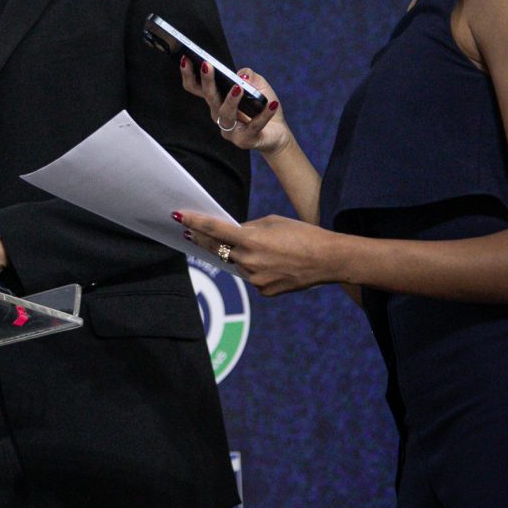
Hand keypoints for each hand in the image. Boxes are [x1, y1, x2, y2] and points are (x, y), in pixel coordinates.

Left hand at [173, 210, 347, 295]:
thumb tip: (232, 233)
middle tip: (189, 232)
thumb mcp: (273, 222)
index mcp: (251, 240)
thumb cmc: (302, 235)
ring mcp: (255, 279)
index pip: (214, 230)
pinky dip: (252, 267)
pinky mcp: (264, 290)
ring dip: (231, 254)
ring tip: (235, 244)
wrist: (327, 260)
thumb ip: (249, 228)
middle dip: (202, 240)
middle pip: (217, 249)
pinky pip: (250, 276)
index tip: (179, 217)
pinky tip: (267, 261)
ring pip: (235, 264)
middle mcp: (249, 261)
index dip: (195, 222)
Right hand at [178, 59, 290, 156]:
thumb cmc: (261, 106)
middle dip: (207, 81)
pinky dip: (264, 114)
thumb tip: (241, 76)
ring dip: (231, 100)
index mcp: (216, 100)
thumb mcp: (257, 84)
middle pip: (209, 97)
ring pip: (225, 114)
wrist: (277, 131)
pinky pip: (254, 126)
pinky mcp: (245, 140)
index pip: (196, 87)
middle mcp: (218, 115)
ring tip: (238, 87)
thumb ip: (248, 75)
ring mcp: (230, 130)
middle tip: (207, 65)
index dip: (188, 74)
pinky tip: (272, 104)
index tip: (186, 57)